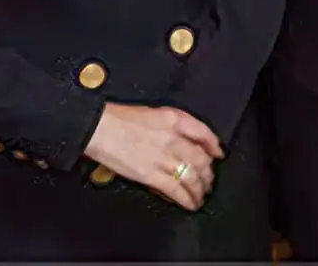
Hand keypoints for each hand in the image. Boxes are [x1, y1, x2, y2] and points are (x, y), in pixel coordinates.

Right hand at [83, 104, 223, 210]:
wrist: (99, 128)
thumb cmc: (119, 119)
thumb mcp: (153, 113)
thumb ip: (171, 125)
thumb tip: (183, 141)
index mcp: (174, 119)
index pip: (203, 132)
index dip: (214, 145)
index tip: (218, 154)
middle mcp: (173, 137)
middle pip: (201, 158)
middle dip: (208, 172)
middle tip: (210, 180)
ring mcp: (163, 157)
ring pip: (192, 176)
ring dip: (200, 188)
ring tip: (202, 195)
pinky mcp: (151, 175)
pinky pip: (176, 189)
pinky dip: (187, 198)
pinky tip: (191, 204)